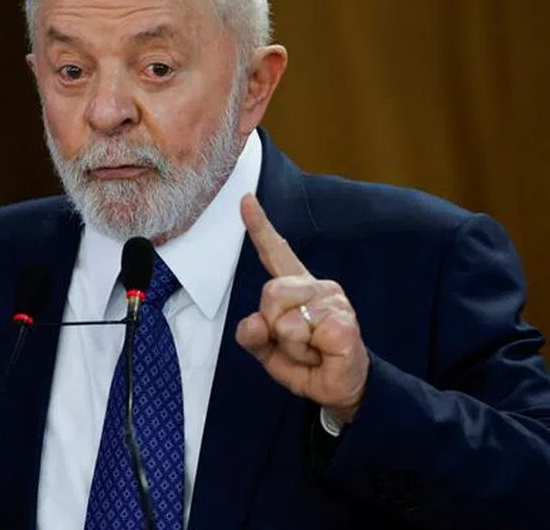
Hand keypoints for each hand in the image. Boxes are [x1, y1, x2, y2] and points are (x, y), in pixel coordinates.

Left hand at [235, 194, 368, 422]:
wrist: (341, 390)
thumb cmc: (307, 362)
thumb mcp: (268, 350)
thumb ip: (252, 335)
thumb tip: (254, 323)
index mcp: (296, 288)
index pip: (275, 252)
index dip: (259, 226)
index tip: (245, 199)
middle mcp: (316, 287)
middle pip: (270, 292)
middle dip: (271, 325)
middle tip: (294, 343)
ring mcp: (334, 302)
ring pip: (284, 319)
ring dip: (289, 345)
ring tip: (309, 350)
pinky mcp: (344, 323)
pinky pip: (304, 335)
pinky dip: (307, 354)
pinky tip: (323, 355)